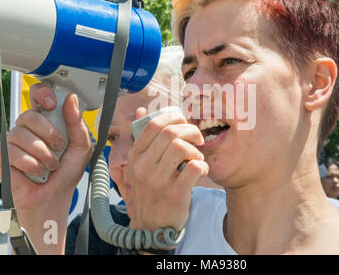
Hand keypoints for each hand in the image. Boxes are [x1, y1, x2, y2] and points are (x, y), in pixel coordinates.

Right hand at [0, 83, 91, 217]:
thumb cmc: (67, 174)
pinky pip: (12, 152)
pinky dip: (30, 164)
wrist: (54, 198)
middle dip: (48, 132)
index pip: (37, 96)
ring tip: (50, 165)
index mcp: (47, 122)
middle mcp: (28, 129)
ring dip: (42, 153)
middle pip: (28, 115)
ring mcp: (14, 143)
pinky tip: (37, 172)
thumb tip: (72, 100)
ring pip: (20, 134)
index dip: (42, 93)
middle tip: (58, 146)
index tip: (52, 104)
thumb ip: (78, 124)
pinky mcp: (2, 157)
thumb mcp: (82, 147)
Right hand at [125, 107, 207, 235]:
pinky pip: (194, 167)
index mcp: (135, 156)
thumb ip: (143, 139)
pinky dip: (202, 165)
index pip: (153, 124)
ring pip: (180, 147)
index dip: (173, 117)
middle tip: (198, 139)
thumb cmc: (149, 192)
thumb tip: (141, 110)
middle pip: (170, 133)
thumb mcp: (139, 166)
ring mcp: (157, 181)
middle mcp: (143, 166)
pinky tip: (201, 171)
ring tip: (196, 158)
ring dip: (195, 150)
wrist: (150, 228)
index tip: (184, 122)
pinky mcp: (174, 193)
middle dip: (190, 130)